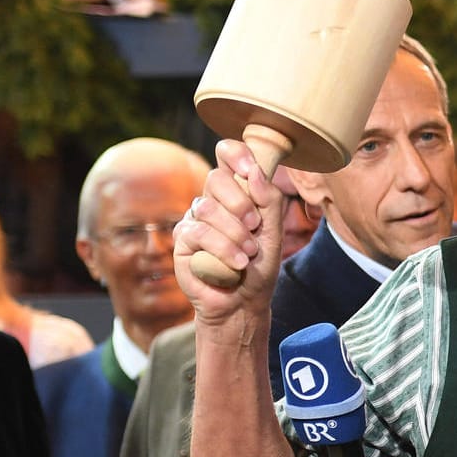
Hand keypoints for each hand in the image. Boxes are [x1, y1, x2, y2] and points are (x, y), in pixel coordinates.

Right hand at [174, 139, 286, 323]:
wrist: (245, 301)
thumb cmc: (258, 266)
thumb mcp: (274, 232)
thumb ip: (269, 200)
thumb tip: (254, 172)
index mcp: (235, 193)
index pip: (226, 156)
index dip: (235, 154)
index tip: (250, 169)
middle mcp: (212, 202)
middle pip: (215, 178)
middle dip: (241, 204)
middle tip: (255, 227)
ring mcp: (194, 220)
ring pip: (208, 208)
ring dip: (235, 234)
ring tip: (248, 255)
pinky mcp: (182, 241)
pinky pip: (199, 233)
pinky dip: (223, 249)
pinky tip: (237, 264)